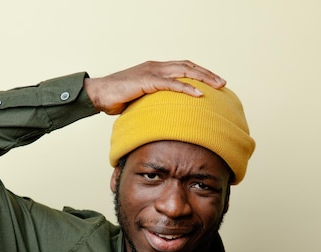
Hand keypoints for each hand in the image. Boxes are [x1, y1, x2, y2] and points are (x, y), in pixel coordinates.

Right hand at [83, 60, 225, 114]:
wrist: (98, 94)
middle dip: (207, 74)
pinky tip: (199, 94)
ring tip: (218, 86)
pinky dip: (186, 88)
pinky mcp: (146, 80)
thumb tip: (164, 115)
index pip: (183, 67)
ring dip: (203, 78)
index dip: (199, 73)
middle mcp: (156, 66)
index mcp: (155, 69)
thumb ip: (153, 102)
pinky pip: (171, 83)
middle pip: (188, 66)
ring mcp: (151, 72)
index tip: (213, 82)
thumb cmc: (115, 98)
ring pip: (184, 71)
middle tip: (223, 83)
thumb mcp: (140, 99)